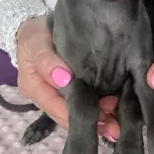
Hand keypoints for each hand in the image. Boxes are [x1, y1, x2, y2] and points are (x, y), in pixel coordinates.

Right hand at [16, 16, 119, 140]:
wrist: (38, 30)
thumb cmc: (36, 35)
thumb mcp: (36, 43)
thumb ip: (46, 60)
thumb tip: (63, 79)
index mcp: (34, 88)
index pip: (56, 107)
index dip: (77, 114)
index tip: (101, 116)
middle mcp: (46, 96)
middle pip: (68, 114)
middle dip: (92, 120)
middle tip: (116, 123)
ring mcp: (58, 94)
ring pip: (77, 111)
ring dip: (99, 116)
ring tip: (119, 119)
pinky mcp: (69, 88)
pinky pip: (83, 101)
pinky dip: (98, 106)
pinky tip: (114, 108)